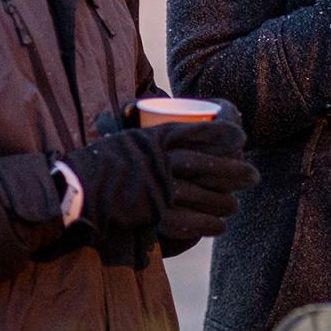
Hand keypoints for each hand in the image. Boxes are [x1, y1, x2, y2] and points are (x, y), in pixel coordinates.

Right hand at [59, 111, 257, 239]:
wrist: (76, 189)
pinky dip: (209, 224)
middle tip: (253, 177)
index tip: (242, 139)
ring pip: (206, 195)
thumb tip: (141, 105)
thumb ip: (139, 121)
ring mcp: (159, 189)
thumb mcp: (125, 133)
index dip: (228, 135)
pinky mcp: (154, 215)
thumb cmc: (100, 160)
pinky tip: (219, 225)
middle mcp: (162, 161)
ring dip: (226, 202)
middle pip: (212, 165)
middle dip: (238, 172)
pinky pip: (192, 221)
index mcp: (158, 138)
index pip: (203, 132)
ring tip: (235, 204)